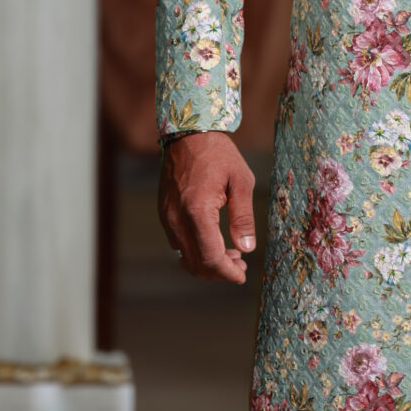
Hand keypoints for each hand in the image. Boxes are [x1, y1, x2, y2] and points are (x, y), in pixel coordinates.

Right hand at [159, 131, 256, 284]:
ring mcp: (167, 217)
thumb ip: (243, 217)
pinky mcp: (164, 214)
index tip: (243, 276)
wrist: (188, 134)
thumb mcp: (241, 181)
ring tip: (231, 255)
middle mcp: (177, 219)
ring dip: (208, 263)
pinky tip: (213, 242)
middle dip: (219, 272)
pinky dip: (195, 251)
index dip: (228, 273)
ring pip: (185, 256)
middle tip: (241, 265)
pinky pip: (178, 243)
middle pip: (196, 263)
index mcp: (197, 211)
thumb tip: (246, 248)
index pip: (211, 257)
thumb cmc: (218, 153)